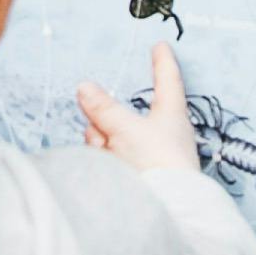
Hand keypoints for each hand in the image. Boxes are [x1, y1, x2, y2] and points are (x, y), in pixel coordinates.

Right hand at [81, 41, 204, 180]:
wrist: (165, 208)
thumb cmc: (158, 163)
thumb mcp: (127, 129)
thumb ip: (104, 109)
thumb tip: (84, 87)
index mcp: (171, 114)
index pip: (167, 80)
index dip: (162, 62)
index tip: (161, 46)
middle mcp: (160, 132)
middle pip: (125, 110)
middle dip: (106, 115)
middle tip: (100, 122)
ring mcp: (145, 152)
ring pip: (111, 133)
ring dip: (102, 139)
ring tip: (108, 151)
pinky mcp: (134, 171)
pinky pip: (108, 154)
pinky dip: (103, 156)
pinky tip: (107, 165)